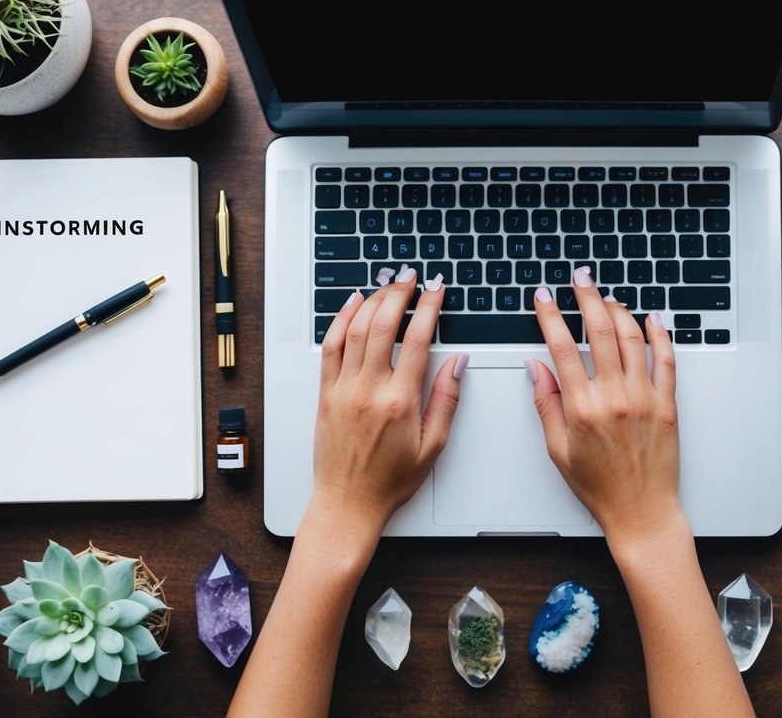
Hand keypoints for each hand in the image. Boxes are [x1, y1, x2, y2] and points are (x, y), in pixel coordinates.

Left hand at [311, 267, 465, 533]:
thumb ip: (446, 400)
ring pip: (356, 330)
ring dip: (372, 301)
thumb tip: (456, 363)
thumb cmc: (390, 480)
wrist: (348, 503)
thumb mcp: (432, 445)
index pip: (417, 340)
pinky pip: (331, 347)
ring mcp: (343, 390)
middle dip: (400, 294)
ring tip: (387, 285)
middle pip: (384, 325)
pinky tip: (352, 304)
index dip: (429, 308)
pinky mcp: (325, 394)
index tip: (437, 290)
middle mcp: (369, 390)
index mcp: (400, 402)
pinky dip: (340, 320)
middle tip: (411, 278)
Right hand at [527, 266, 681, 545]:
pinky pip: (666, 360)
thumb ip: (546, 404)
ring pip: (633, 338)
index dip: (550, 315)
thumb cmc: (599, 487)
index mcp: (582, 408)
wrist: (642, 512)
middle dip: (587, 298)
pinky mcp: (668, 405)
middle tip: (580, 278)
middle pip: (600, 332)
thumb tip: (536, 367)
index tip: (543, 297)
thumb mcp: (558, 450)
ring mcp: (645, 398)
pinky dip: (660, 335)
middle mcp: (615, 397)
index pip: (562, 347)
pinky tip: (652, 319)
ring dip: (619, 310)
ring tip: (608, 297)